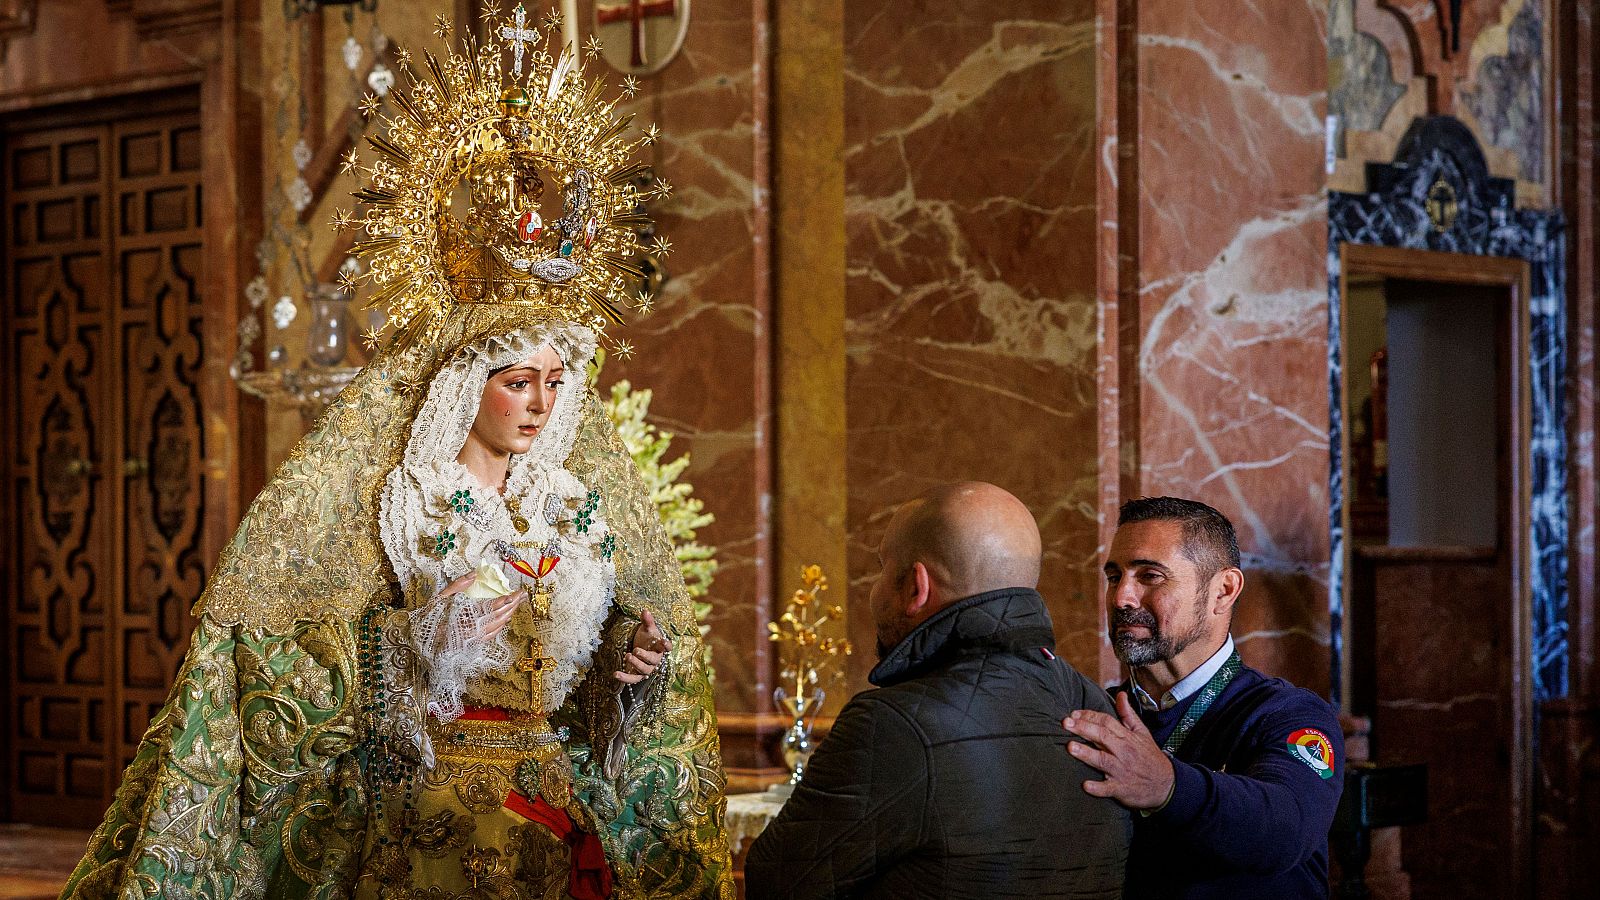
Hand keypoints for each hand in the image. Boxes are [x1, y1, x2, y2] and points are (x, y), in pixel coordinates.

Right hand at [437, 571, 524, 640]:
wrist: (426, 644)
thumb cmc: (432, 619)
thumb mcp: (441, 599)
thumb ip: (457, 585)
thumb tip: (474, 574)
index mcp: (466, 616)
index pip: (491, 607)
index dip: (505, 600)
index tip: (515, 593)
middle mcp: (474, 629)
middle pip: (499, 616)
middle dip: (512, 605)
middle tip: (522, 595)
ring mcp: (475, 637)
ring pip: (498, 625)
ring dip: (509, 614)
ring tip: (518, 603)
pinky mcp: (475, 643)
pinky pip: (493, 633)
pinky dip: (501, 624)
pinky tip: (506, 618)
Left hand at [615, 609, 671, 684]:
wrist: (640, 648)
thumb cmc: (646, 639)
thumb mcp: (646, 629)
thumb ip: (647, 621)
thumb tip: (645, 610)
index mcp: (660, 648)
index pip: (666, 647)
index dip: (666, 645)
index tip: (664, 642)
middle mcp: (655, 660)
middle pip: (653, 660)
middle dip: (644, 656)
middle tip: (635, 650)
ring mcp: (646, 669)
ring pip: (643, 670)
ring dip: (636, 664)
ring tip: (627, 656)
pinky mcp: (637, 675)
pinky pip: (632, 679)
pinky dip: (625, 678)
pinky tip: (615, 674)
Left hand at [1063, 691, 1174, 810]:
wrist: (1167, 785)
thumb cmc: (1150, 757)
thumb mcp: (1142, 733)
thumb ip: (1128, 715)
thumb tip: (1120, 695)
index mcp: (1127, 738)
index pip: (1107, 722)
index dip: (1089, 716)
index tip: (1073, 714)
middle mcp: (1124, 752)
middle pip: (1102, 737)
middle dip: (1083, 729)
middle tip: (1065, 723)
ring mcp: (1122, 771)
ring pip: (1102, 760)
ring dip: (1086, 754)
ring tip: (1071, 747)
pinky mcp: (1121, 789)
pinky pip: (1108, 788)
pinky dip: (1098, 788)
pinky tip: (1086, 785)